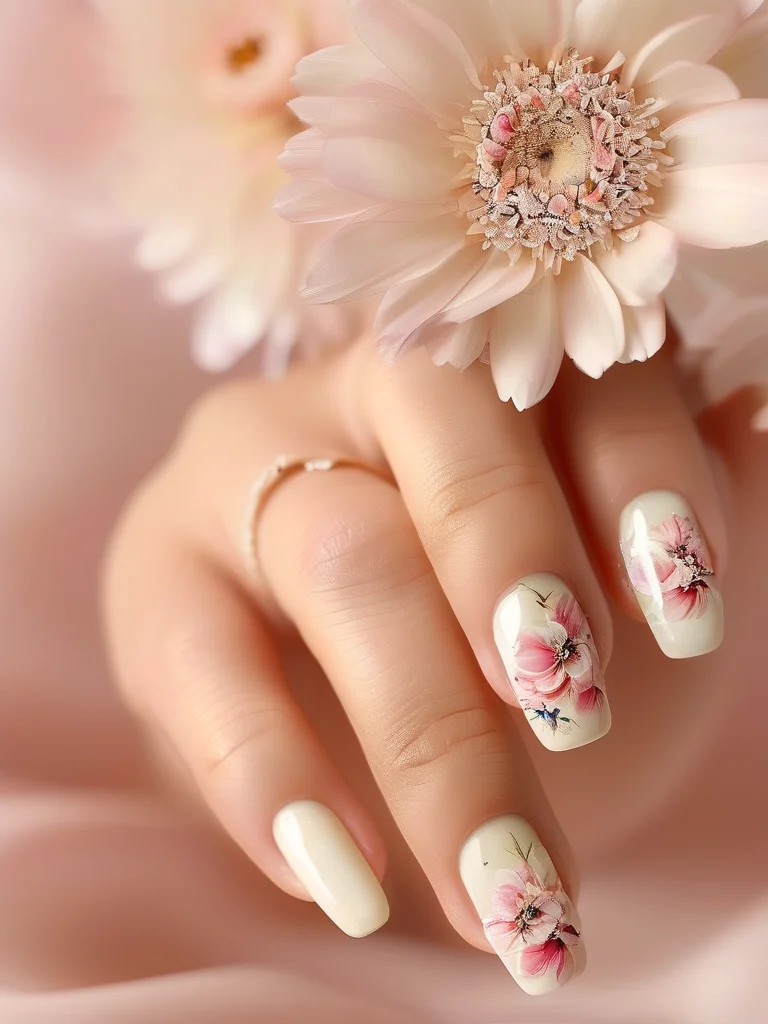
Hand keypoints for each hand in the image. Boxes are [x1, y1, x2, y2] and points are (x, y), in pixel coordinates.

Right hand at [103, 334, 724, 994]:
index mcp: (490, 373)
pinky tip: (347, 880)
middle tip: (577, 719)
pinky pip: (201, 662)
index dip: (644, 478)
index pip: (577, 374)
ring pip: (335, 554)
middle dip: (514, 568)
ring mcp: (242, 471)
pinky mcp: (153, 577)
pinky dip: (274, 778)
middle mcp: (354, 390)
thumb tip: (758, 414)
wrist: (341, 708)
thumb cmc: (496, 635)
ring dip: (424, 727)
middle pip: (444, 439)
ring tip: (499, 884)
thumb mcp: (610, 583)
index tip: (694, 619)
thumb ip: (683, 501)